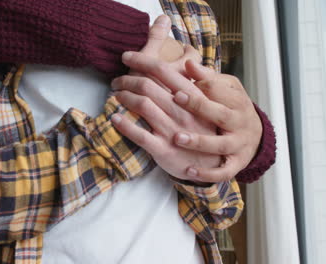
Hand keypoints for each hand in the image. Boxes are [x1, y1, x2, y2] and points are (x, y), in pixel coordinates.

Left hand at [111, 15, 220, 181]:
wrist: (213, 166)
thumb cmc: (206, 130)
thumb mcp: (210, 105)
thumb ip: (199, 83)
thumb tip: (189, 60)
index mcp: (194, 97)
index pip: (164, 70)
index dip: (141, 60)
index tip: (126, 56)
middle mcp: (183, 112)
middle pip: (148, 86)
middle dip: (127, 79)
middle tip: (116, 81)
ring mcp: (173, 131)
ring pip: (142, 105)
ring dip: (124, 96)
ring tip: (115, 95)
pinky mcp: (164, 150)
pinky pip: (140, 135)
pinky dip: (124, 124)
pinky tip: (114, 118)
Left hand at [172, 60, 261, 181]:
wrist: (256, 135)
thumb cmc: (231, 107)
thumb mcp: (225, 89)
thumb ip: (206, 78)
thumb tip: (188, 62)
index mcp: (235, 100)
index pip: (219, 90)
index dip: (200, 85)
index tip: (178, 80)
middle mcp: (238, 122)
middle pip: (220, 114)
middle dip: (199, 105)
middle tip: (176, 98)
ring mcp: (237, 144)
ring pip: (220, 144)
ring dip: (199, 141)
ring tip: (177, 138)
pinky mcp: (235, 164)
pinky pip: (223, 172)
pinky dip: (208, 174)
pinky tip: (189, 172)